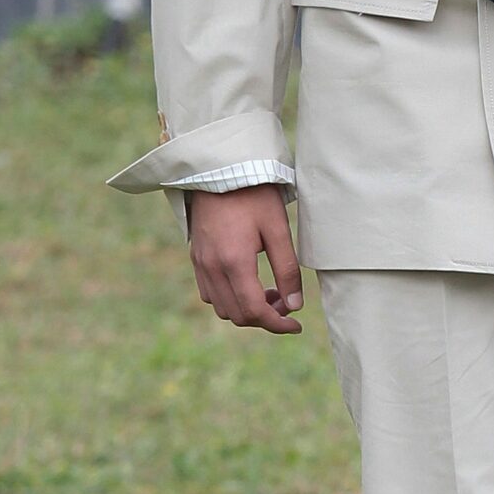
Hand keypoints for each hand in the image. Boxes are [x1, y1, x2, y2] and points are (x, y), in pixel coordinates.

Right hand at [188, 184, 303, 332]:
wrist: (220, 169)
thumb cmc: (254, 194)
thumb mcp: (278, 229)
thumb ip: (287, 269)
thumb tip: (295, 306)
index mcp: (234, 262)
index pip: (254, 311)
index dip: (278, 324)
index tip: (297, 325)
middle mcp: (212, 267)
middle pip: (237, 315)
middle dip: (265, 317)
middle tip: (287, 302)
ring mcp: (200, 263)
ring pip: (222, 308)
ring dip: (247, 309)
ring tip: (270, 291)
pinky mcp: (196, 257)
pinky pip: (210, 293)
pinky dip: (230, 298)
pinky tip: (248, 282)